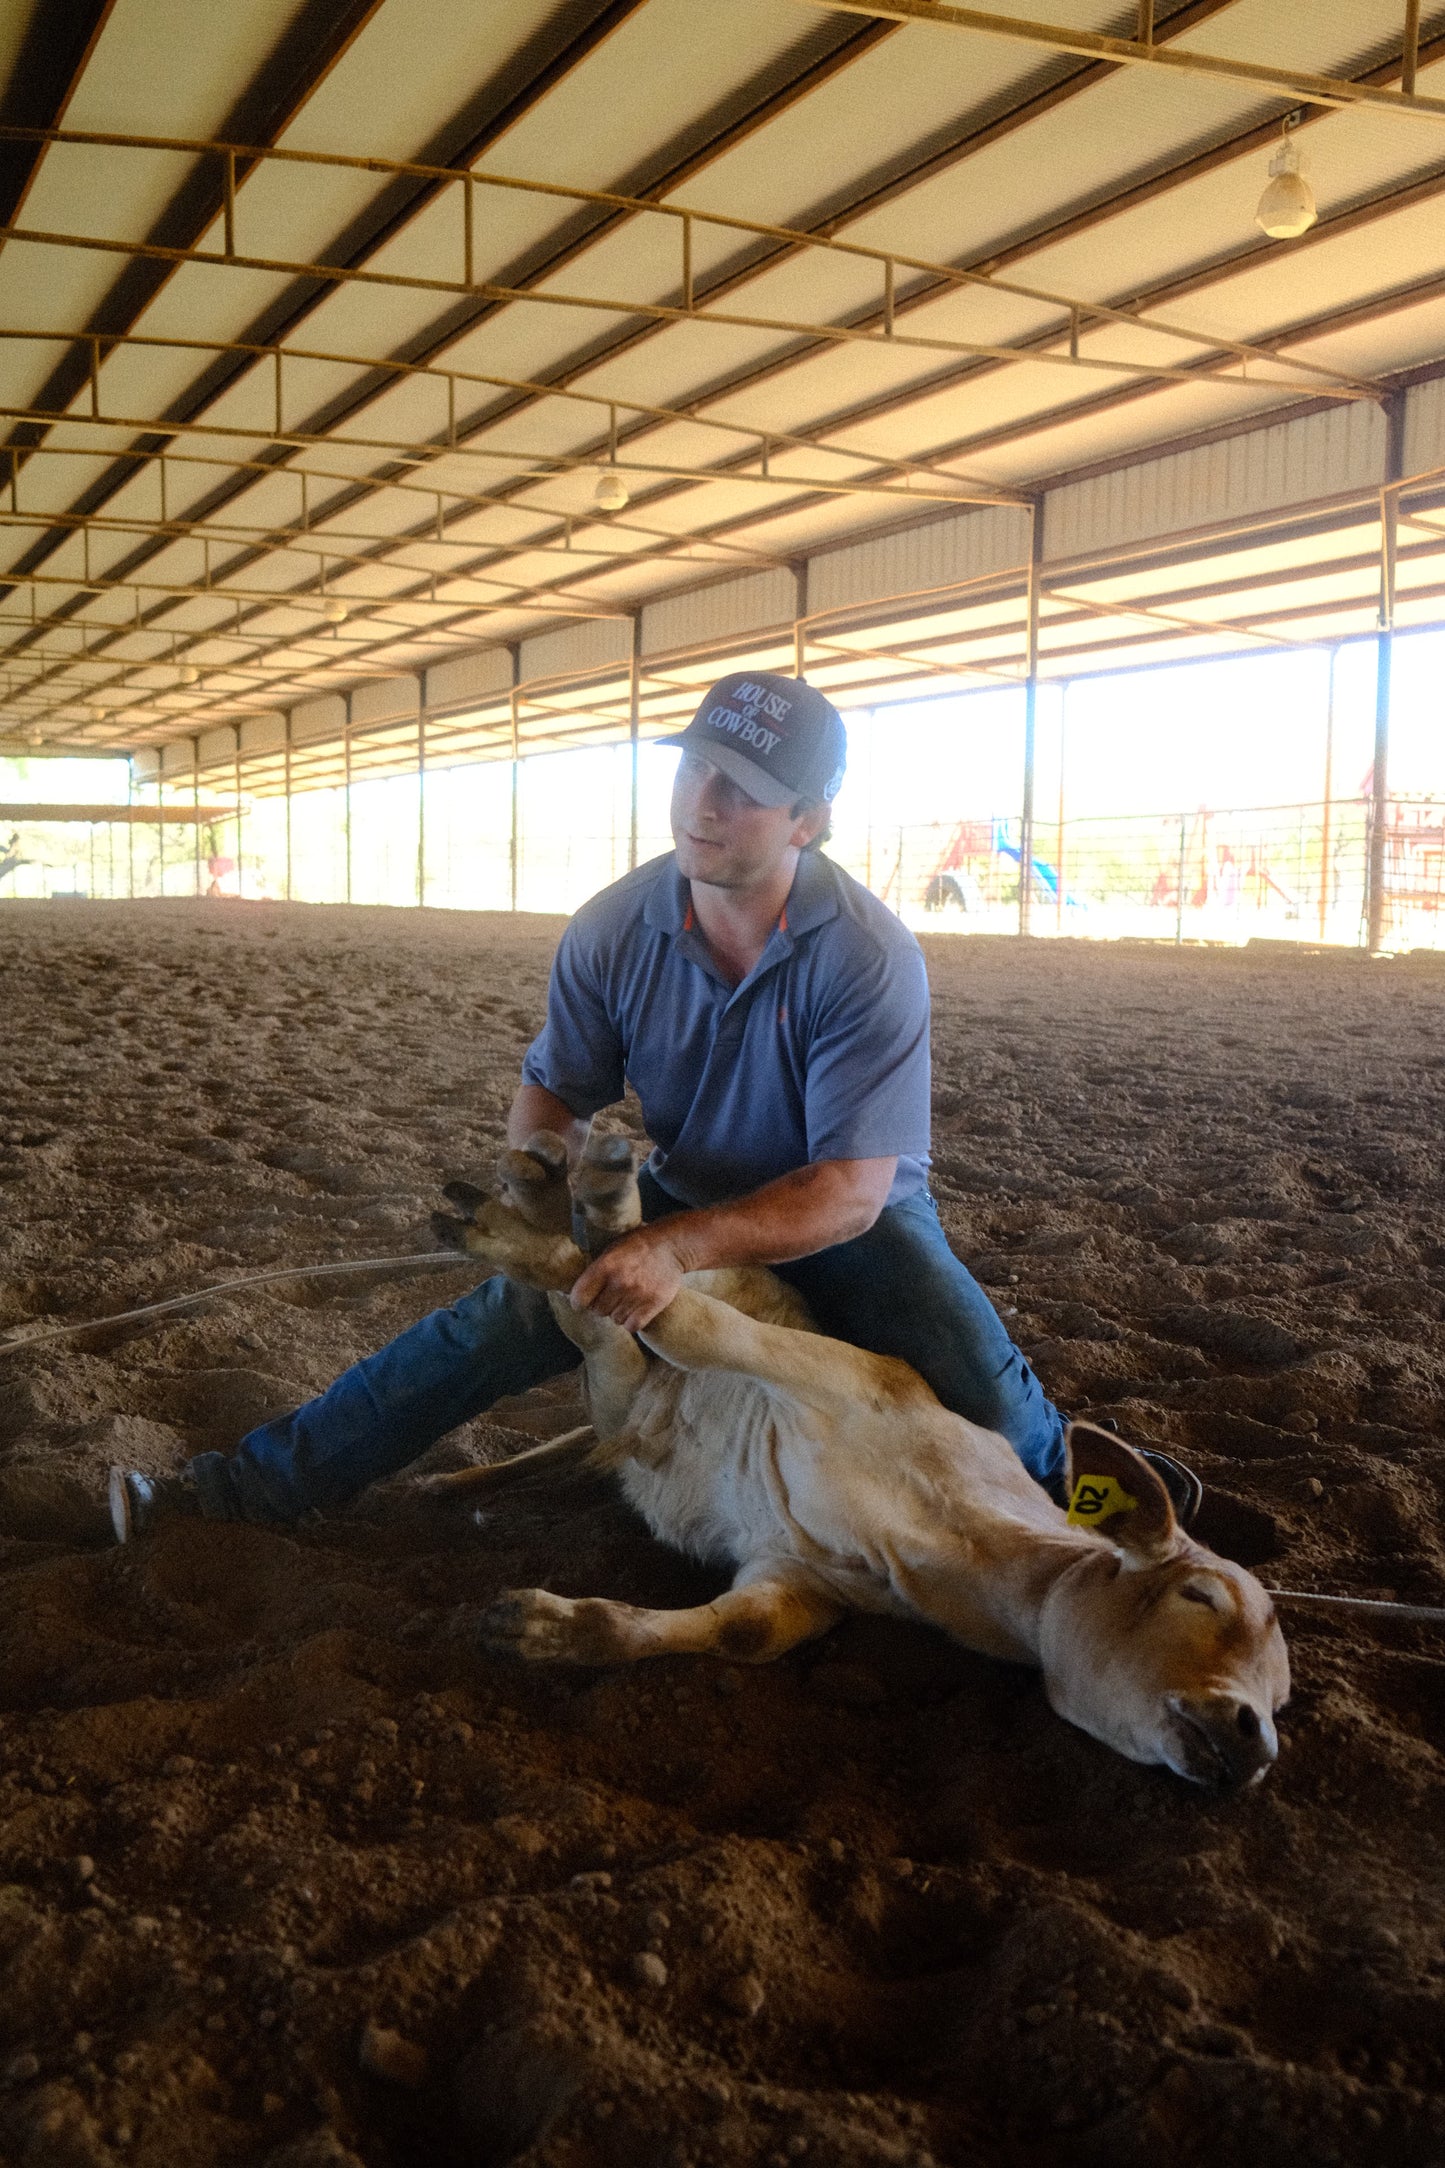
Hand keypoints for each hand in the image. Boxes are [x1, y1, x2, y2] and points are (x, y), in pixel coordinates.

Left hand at [569, 1226, 684, 1332]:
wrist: (671, 1245)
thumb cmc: (636, 1246)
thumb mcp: (611, 1249)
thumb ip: (594, 1270)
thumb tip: (572, 1292)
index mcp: (606, 1266)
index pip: (579, 1298)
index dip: (579, 1301)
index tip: (582, 1300)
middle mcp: (620, 1282)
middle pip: (597, 1311)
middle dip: (601, 1305)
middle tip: (611, 1294)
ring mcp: (638, 1295)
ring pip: (615, 1319)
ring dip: (617, 1312)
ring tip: (626, 1298)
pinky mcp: (653, 1305)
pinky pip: (632, 1326)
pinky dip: (631, 1322)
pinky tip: (635, 1309)